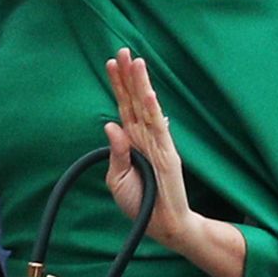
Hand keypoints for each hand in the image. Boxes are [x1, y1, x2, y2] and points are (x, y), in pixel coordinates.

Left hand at [104, 49, 244, 276]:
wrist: (163, 225)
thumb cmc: (140, 203)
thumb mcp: (117, 179)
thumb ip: (115, 152)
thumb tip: (110, 125)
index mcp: (133, 141)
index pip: (124, 106)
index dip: (118, 85)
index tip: (111, 62)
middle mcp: (145, 137)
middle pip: (135, 100)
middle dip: (129, 76)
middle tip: (122, 51)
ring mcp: (158, 143)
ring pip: (147, 108)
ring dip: (142, 85)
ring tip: (136, 62)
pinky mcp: (167, 154)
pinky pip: (159, 129)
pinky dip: (154, 111)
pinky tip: (149, 94)